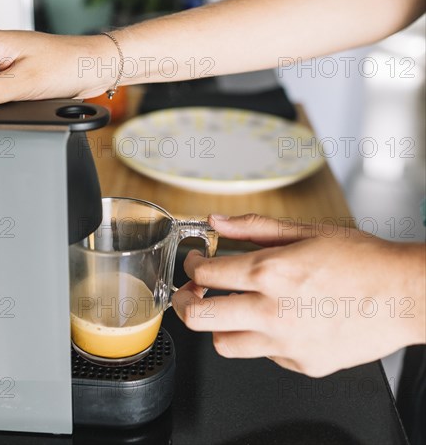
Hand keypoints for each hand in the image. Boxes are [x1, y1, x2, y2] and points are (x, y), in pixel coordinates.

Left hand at [172, 214, 424, 376]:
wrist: (406, 295)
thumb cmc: (361, 260)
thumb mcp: (305, 230)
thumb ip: (253, 227)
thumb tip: (217, 222)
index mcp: (270, 272)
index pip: (204, 273)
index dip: (190, 265)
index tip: (195, 262)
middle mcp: (272, 312)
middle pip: (198, 317)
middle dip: (184, 302)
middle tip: (191, 293)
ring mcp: (287, 344)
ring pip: (223, 344)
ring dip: (218, 325)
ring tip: (231, 310)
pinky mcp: (303, 364)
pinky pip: (263, 355)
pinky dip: (260, 339)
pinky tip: (277, 322)